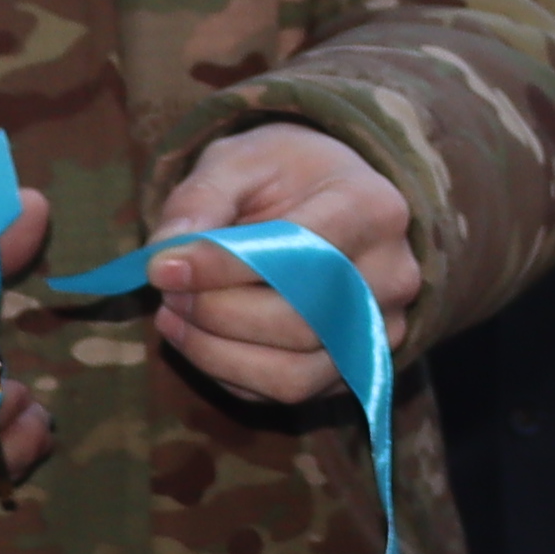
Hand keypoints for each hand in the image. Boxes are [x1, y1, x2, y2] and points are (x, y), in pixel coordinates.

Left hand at [145, 124, 417, 407]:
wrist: (334, 196)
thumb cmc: (286, 173)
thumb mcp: (241, 160)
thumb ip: (201, 199)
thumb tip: (165, 258)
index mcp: (373, 207)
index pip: (301, 251)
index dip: (223, 267)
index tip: (162, 267)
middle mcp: (392, 276)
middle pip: (299, 322)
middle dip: (215, 313)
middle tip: (166, 292)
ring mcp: (383, 330)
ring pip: (294, 375)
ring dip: (217, 354)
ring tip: (174, 318)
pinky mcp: (359, 368)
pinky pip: (289, 393)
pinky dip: (231, 373)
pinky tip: (201, 338)